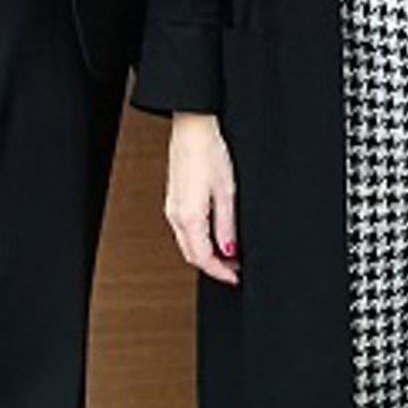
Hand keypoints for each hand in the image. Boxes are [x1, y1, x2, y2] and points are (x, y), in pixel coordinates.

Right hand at [164, 111, 239, 284]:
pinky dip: (199, 240)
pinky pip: (184, 230)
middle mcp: (175, 215)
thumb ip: (227, 225)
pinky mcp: (174, 200)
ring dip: (206, 253)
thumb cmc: (209, 153)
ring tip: (229, 253)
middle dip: (213, 266)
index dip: (220, 273)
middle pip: (192, 254)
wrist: (193, 130)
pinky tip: (214, 235)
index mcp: (189, 217)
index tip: (235, 278)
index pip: (202, 258)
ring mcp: (172, 208)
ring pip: (187, 243)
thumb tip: (229, 250)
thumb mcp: (227, 193)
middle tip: (235, 269)